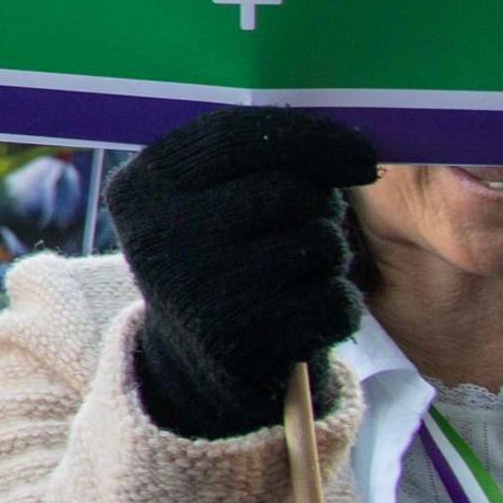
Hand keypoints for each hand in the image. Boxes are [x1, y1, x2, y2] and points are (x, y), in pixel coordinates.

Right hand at [106, 106, 375, 438]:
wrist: (193, 366)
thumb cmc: (218, 259)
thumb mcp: (200, 201)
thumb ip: (248, 159)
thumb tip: (348, 146)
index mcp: (140, 189)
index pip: (233, 137)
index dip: (310, 137)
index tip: (363, 154)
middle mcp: (158, 237)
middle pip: (287, 191)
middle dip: (322, 205)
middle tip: (313, 225)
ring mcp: (198, 290)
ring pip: (320, 242)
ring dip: (332, 256)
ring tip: (299, 274)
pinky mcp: (243, 342)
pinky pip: (336, 299)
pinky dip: (342, 305)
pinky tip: (307, 314)